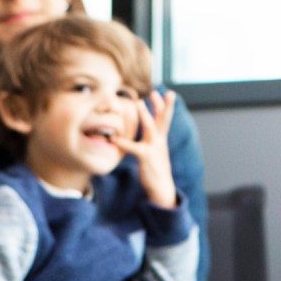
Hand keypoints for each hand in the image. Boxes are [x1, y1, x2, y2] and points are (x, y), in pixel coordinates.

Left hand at [113, 91, 176, 207]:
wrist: (162, 188)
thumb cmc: (155, 168)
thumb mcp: (154, 150)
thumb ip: (149, 138)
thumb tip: (144, 130)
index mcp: (161, 139)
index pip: (164, 119)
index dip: (165, 105)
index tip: (163, 92)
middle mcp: (160, 141)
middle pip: (163, 119)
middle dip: (162, 105)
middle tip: (156, 92)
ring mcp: (155, 149)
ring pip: (151, 128)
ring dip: (145, 115)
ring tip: (139, 103)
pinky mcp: (147, 158)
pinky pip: (134, 148)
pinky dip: (124, 143)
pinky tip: (116, 139)